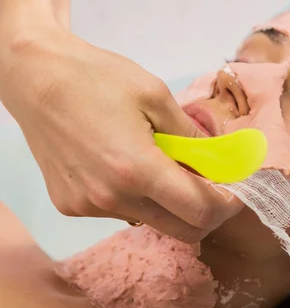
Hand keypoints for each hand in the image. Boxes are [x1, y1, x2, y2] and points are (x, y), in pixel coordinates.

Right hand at [0, 27, 241, 242]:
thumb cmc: (96, 78)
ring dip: (171, 204)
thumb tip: (222, 160)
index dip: (228, 204)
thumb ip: (192, 135)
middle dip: (207, 213)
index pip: (200, 210)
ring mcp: (88, 206)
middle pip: (182, 230)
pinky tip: (129, 167)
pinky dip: (139, 198)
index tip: (236, 190)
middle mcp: (112, 198)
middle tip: (213, 186)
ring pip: (152, 221)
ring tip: (164, 165)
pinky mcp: (71, 206)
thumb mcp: (156, 95)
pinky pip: (122, 212)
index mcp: (137, 169)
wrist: (35, 77)